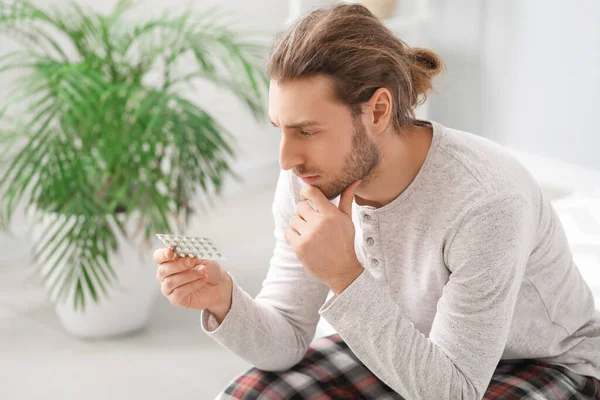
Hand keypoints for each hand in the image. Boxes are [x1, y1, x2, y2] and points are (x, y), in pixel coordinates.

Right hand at [153, 247, 231, 319]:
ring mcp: (169, 288)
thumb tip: (184, 253)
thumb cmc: (209, 269)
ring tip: (203, 271)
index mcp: (169, 261)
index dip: (163, 255)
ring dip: (188, 275)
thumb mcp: (202, 258)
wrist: (220, 285)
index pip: (158, 257)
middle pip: (163, 270)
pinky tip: (203, 279)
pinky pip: (178, 292)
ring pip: (170, 282)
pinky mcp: (175, 300)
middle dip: (179, 265)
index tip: (171, 252)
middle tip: (192, 261)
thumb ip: (191, 255)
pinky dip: (192, 285)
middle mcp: (165, 275)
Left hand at [284, 180, 363, 294]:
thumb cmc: (345, 242)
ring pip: (293, 220)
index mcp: (332, 214)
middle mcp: (320, 223)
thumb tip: (355, 180)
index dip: (305, 193)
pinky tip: (304, 241)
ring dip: (299, 226)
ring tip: (310, 234)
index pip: (311, 192)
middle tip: (313, 224)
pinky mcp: (300, 247)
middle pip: (300, 207)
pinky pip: (288, 232)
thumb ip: (346, 199)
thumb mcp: (347, 220)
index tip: (306, 198)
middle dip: (304, 214)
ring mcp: (309, 235)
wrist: (342, 270)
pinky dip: (293, 236)